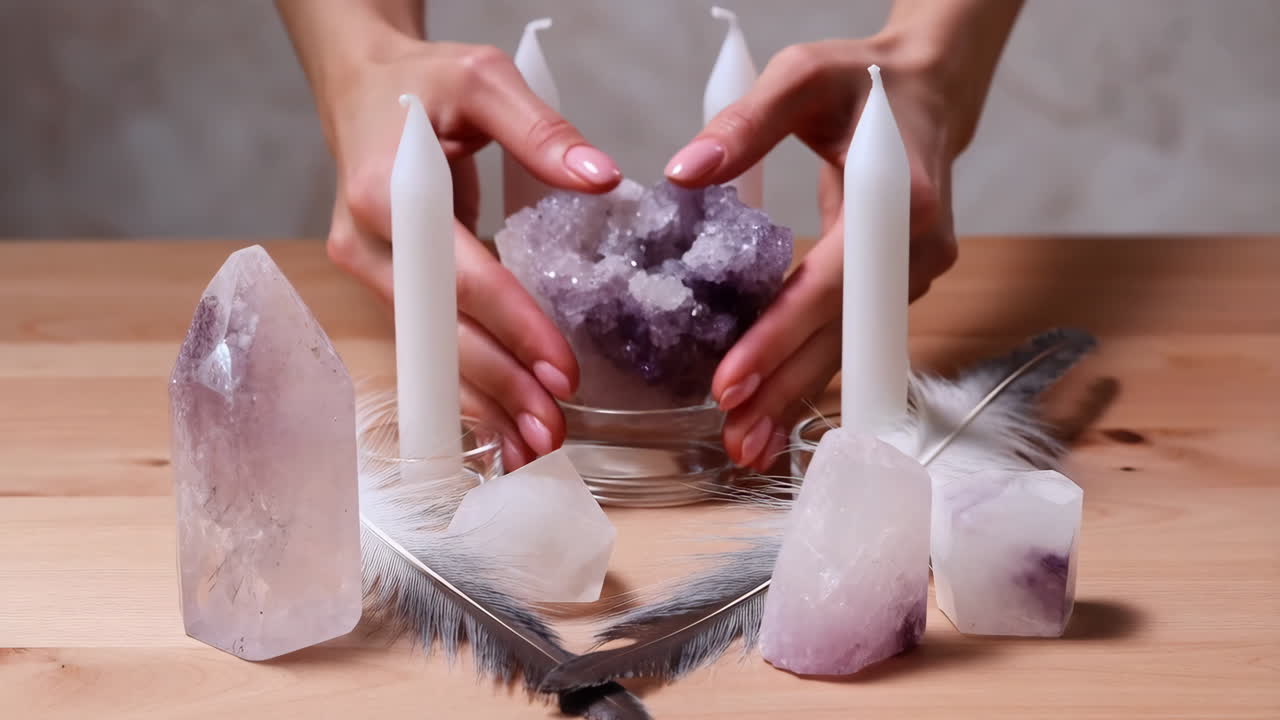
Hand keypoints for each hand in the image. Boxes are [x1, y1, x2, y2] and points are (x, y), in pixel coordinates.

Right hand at [302, 34, 621, 467]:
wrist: (360, 85)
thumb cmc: (423, 81)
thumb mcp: (484, 80)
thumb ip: (541, 130)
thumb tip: (602, 178)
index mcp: (388, 192)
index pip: (460, 277)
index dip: (512, 326)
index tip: (562, 371)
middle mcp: (366, 242)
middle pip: (437, 331)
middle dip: (497, 386)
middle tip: (552, 431)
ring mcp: (367, 268)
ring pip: (426, 350)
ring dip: (479, 401)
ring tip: (532, 447)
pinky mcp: (381, 282)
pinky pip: (425, 342)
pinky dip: (463, 384)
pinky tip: (499, 422)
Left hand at [668, 28, 1001, 469]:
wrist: (929, 92)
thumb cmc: (863, 81)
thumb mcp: (802, 76)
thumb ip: (745, 121)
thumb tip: (683, 173)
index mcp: (898, 202)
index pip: (829, 286)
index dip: (780, 338)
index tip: (730, 382)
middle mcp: (915, 252)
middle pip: (842, 335)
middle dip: (785, 389)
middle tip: (734, 439)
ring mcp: (911, 275)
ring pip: (849, 347)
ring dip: (798, 396)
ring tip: (746, 446)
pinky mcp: (895, 286)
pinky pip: (849, 337)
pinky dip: (810, 374)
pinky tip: (773, 413)